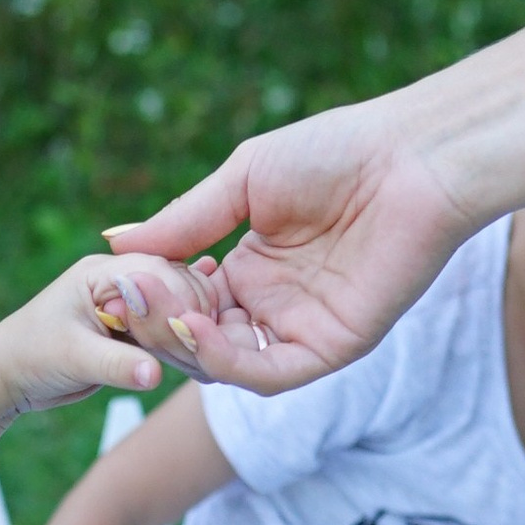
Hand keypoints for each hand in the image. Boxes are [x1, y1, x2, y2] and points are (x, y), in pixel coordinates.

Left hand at [0, 252, 219, 412]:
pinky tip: (212, 341)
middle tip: (212, 343)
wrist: (13, 374)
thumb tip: (155, 375)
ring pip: (178, 303)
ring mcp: (130, 301)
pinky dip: (186, 333)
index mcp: (101, 272)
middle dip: (195, 309)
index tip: (198, 331)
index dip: (182, 298)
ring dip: (195, 323)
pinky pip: (169, 323)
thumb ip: (116, 365)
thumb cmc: (32, 358)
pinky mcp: (135, 324)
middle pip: (176, 283)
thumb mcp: (73, 360)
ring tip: (216, 347)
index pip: (157, 271)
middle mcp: (120, 280)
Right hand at [102, 96, 477, 388]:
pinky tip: (198, 328)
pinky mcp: (334, 345)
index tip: (119, 282)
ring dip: (187, 348)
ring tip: (161, 313)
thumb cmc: (336, 151)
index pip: (186, 304)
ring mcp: (303, 328)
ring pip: (230, 365)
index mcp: (252, 268)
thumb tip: (113, 244)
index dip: (151, 298)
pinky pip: (272, 373)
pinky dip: (229, 361)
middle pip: (201, 342)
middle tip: (128, 305)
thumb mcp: (242, 181)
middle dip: (160, 328)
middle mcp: (274, 305)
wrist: (411, 156)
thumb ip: (183, 221)